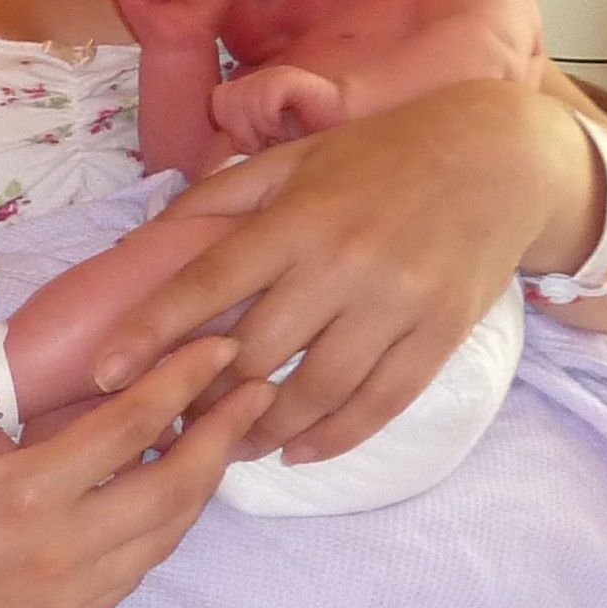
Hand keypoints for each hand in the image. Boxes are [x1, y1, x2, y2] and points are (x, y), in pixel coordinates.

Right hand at [0, 259, 274, 607]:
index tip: (221, 345)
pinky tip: (162, 503)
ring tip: (223, 441)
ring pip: (164, 538)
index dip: (183, 379)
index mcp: (24, 494)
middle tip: (259, 389)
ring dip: (200, 486)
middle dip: (223, 434)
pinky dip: (161, 533)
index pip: (131, 426)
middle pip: (175, 487)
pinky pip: (133, 576)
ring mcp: (64, 599)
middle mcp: (62, 552)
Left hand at [90, 80, 578, 464]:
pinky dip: (335, 438)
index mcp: (294, 219)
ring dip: (263, 431)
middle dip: (203, 396)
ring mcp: (396, 302)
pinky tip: (299, 451)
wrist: (499, 156)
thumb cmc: (376, 156)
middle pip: (255, 354)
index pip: (206, 284)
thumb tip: (142, 239)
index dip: (150, 332)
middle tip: (171, 422)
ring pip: (314, 392)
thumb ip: (216, 197)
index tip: (107, 372)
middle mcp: (342, 263)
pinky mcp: (441, 333)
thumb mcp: (292, 158)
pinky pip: (381, 403)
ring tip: (232, 448)